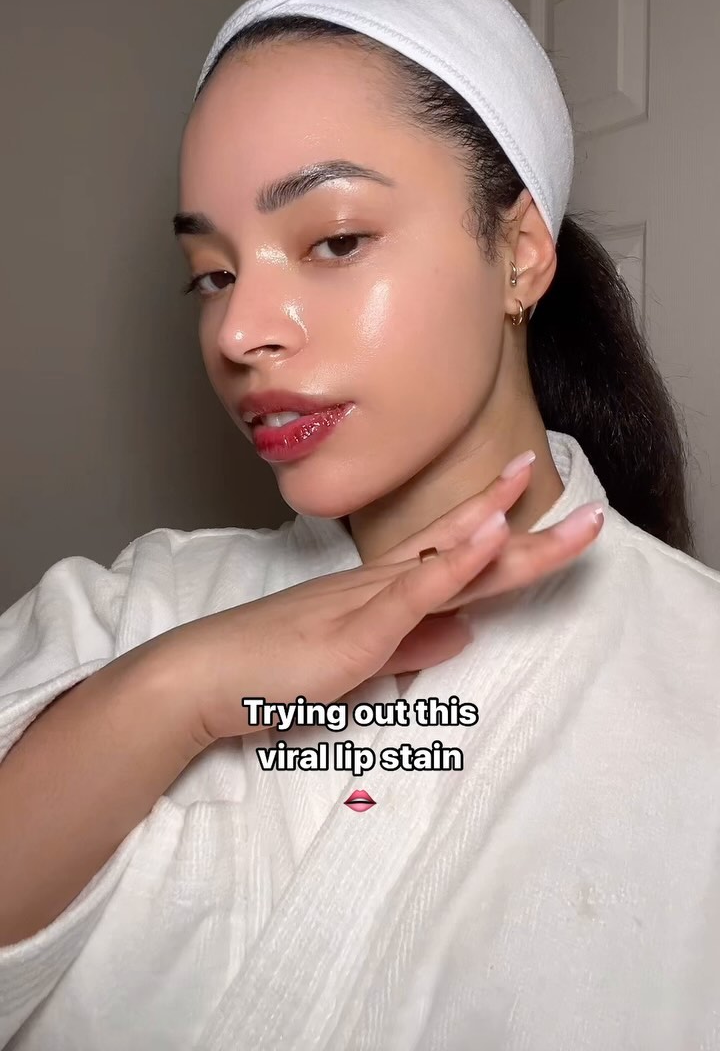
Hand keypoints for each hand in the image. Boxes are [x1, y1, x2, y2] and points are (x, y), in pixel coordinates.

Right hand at [157, 457, 603, 746]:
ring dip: (514, 535)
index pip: (457, 555)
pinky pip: (415, 591)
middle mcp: (384, 585)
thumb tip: (467, 630)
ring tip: (565, 511)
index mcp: (384, 593)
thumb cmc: (271, 670)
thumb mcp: (358, 660)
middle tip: (593, 512)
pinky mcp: (356, 631)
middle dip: (535, 534)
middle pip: (472, 552)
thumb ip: (412, 642)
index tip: (540, 498)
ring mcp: (370, 602)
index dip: (503, 528)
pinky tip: (492, 534)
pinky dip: (458, 561)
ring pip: (455, 563)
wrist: (205, 678)